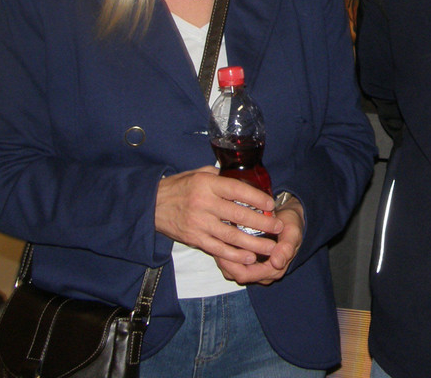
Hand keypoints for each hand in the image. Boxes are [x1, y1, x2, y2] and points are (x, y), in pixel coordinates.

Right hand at [155, 167, 282, 266]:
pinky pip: (218, 249)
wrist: (152, 205)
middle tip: (278, 227)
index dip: (257, 198)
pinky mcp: (194, 239)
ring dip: (253, 243)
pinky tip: (249, 257)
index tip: (271, 204)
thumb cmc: (180, 187)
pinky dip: (235, 255)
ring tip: (270, 247)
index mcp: (207, 184)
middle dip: (262, 223)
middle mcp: (204, 203)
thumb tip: (244, 179)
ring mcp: (199, 223)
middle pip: (238, 215)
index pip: (237, 190)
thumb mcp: (199, 174)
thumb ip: (220, 178)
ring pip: (231, 236)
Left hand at [216, 196, 304, 284]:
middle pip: (235, 274)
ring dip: (223, 257)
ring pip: (231, 270)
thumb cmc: (291, 225)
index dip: (232, 264)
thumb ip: (286, 248)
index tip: (223, 248)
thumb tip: (278, 262)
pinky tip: (220, 241)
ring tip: (216, 241)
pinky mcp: (248, 261)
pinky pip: (232, 263)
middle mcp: (262, 273)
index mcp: (273, 270)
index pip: (246, 275)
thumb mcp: (292, 233)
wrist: (289, 220)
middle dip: (224, 260)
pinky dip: (225, 254)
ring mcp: (254, 268)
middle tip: (215, 244)